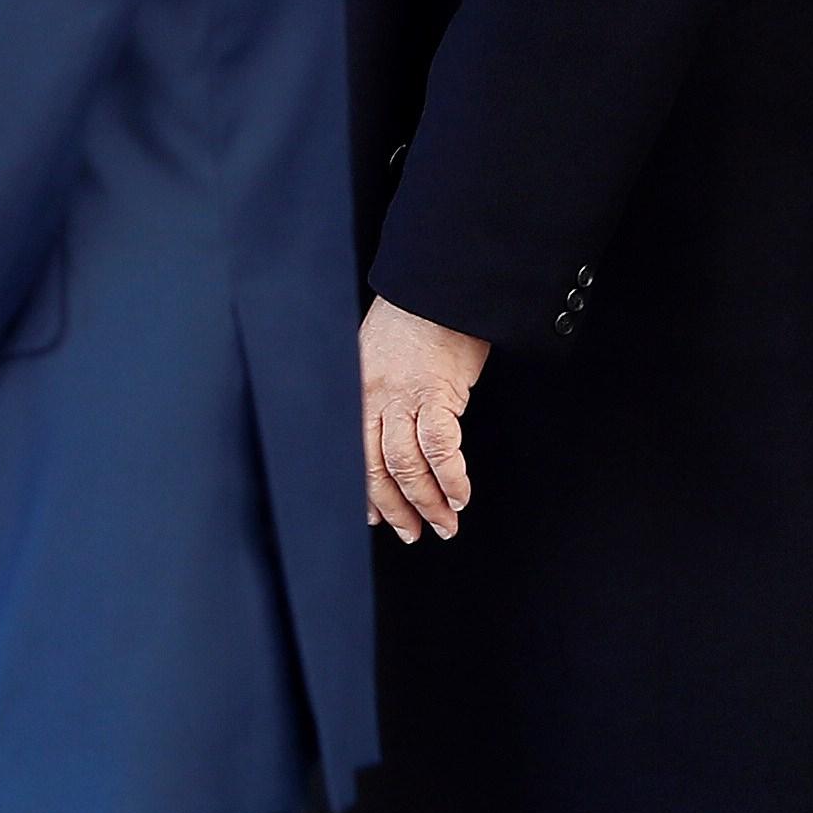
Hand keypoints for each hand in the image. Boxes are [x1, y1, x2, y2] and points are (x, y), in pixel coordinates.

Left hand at [362, 294, 491, 543]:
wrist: (441, 280)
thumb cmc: (416, 311)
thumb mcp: (380, 349)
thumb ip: (378, 388)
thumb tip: (387, 432)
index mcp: (357, 388)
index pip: (352, 455)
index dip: (365, 493)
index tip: (377, 517)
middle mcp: (373, 395)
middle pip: (376, 469)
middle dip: (397, 509)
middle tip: (416, 532)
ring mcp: (403, 394)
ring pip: (406, 465)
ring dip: (428, 502)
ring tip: (446, 522)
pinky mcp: (437, 390)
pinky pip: (440, 447)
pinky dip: (451, 477)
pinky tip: (460, 493)